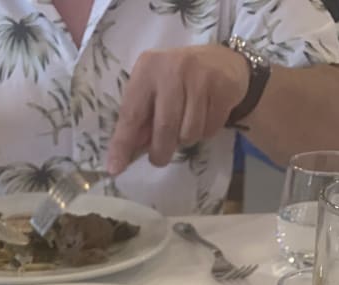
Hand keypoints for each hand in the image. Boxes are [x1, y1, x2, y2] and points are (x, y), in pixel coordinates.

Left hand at [106, 45, 249, 174]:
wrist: (222, 62)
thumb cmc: (178, 82)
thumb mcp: (153, 92)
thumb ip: (139, 120)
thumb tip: (121, 158)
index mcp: (147, 68)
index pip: (131, 114)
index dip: (123, 144)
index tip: (115, 168)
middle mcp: (172, 68)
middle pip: (164, 128)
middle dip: (160, 152)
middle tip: (159, 157)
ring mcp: (199, 76)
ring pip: (189, 132)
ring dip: (186, 140)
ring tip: (187, 124)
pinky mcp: (222, 87)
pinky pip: (210, 129)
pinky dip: (206, 132)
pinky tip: (206, 115)